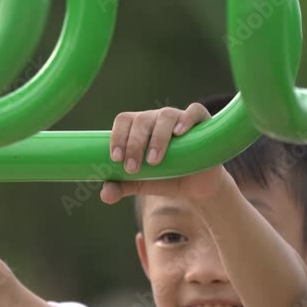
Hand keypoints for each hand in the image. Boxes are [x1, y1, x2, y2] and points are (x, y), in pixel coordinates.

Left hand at [101, 102, 224, 203]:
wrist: (197, 186)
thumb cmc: (166, 177)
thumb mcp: (143, 183)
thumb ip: (123, 186)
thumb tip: (105, 196)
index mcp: (139, 128)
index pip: (123, 121)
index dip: (117, 136)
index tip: (115, 158)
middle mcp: (157, 119)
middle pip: (141, 120)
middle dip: (134, 144)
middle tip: (132, 168)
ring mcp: (179, 118)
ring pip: (165, 116)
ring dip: (157, 138)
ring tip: (154, 161)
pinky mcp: (202, 122)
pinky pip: (194, 111)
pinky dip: (186, 119)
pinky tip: (179, 133)